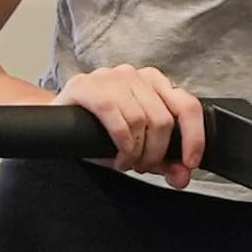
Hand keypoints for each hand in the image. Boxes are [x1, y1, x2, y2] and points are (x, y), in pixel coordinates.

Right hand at [58, 63, 204, 187]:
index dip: (194, 137)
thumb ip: (164, 161)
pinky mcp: (87, 86)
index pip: (188, 106)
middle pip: (163, 120)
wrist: (56, 122)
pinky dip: (122, 145)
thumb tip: (183, 176)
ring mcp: (111, 77)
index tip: (190, 163)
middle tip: (142, 166)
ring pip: (141, 121)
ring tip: (126, 161)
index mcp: (155, 83)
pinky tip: (117, 156)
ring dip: (136, 152)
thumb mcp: (137, 147)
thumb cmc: (99, 131)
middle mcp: (136, 75)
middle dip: (156, 153)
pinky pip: (117, 119)